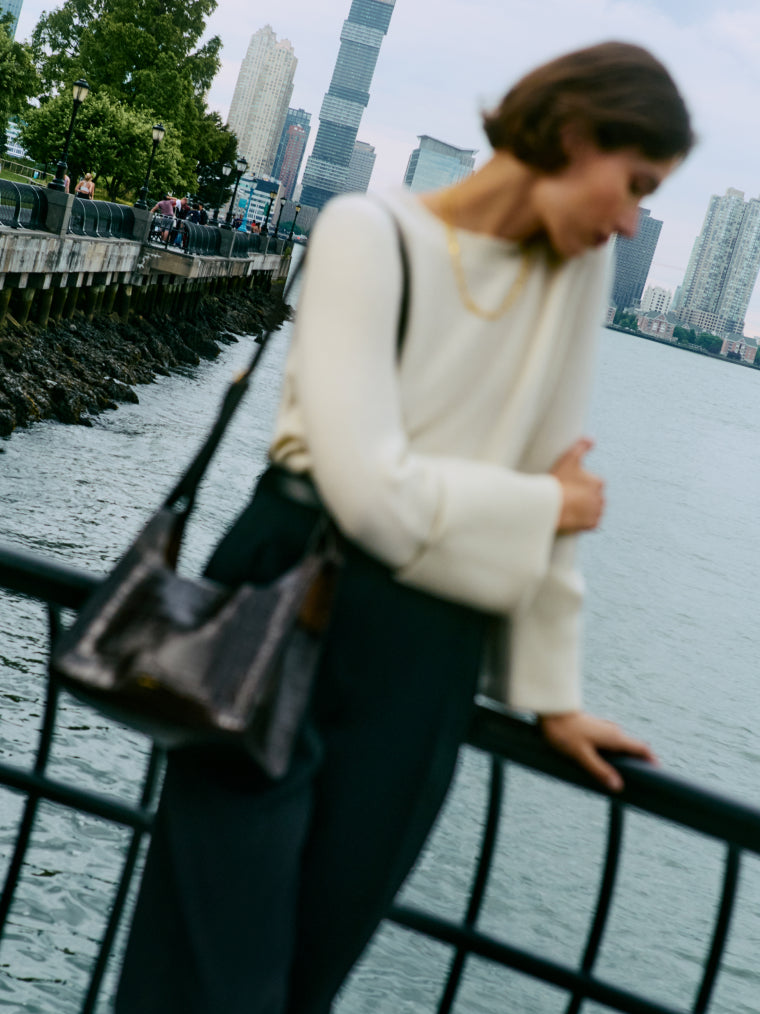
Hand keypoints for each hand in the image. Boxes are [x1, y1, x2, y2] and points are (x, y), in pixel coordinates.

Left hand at [538, 711, 656, 791]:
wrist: (551, 710)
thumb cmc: (564, 732)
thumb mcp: (581, 754)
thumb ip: (599, 770)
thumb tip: (618, 786)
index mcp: (615, 737)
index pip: (642, 748)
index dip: (652, 761)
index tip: (658, 775)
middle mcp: (614, 732)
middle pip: (633, 749)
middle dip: (639, 764)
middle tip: (639, 782)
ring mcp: (605, 729)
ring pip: (621, 747)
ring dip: (625, 760)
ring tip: (622, 777)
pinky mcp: (596, 729)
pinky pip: (611, 744)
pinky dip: (614, 755)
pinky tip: (605, 765)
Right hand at [550, 438, 604, 533]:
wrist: (550, 505)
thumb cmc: (558, 481)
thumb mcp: (569, 459)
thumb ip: (581, 446)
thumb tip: (591, 439)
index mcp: (598, 482)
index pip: (594, 483)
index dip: (580, 483)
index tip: (569, 485)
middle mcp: (601, 498)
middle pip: (593, 497)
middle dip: (584, 497)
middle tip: (568, 496)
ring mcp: (595, 512)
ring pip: (594, 510)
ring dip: (585, 509)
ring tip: (570, 507)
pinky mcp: (590, 525)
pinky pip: (591, 524)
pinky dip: (585, 522)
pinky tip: (574, 518)